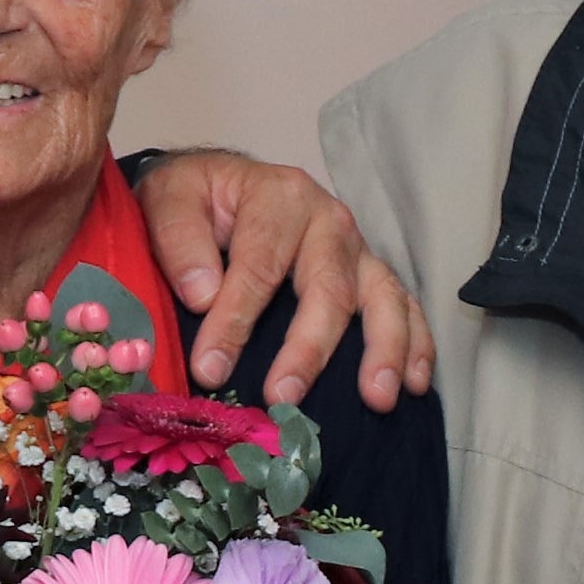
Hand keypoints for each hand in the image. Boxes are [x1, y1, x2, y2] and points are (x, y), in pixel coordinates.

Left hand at [143, 152, 430, 407]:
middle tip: (283, 397)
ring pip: (381, 298)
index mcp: (279, 197)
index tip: (210, 370)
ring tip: (377, 397)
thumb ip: (179, 240)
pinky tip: (414, 383)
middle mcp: (328, 220)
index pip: (260, 266)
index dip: (234, 321)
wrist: (217, 186)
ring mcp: (356, 249)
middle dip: (307, 348)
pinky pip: (405, 306)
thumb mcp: (168, 199)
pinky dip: (415, 344)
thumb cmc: (194, 200)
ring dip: (384, 349)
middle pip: (328, 288)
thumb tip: (204, 295)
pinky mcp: (370, 274)